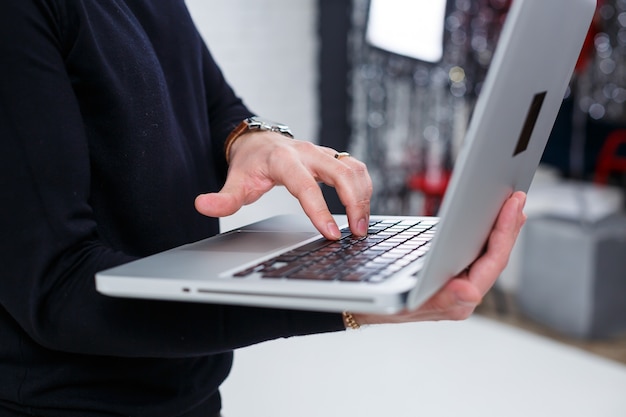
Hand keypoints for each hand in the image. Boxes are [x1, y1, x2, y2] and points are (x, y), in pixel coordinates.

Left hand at [194, 131, 372, 238]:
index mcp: (283, 159)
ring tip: (362, 226)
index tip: (331, 234)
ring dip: (364, 196)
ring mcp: (323, 153)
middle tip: (357, 233)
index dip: (320, 211)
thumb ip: (223, 197)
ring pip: (354, 168)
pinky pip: (357, 168)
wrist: (259, 139)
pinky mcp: (333, 157)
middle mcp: (308, 152)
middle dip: (354, 203)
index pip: (306, 186)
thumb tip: (202, 205)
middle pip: (341, 173)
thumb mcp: (235, 180)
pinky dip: (364, 187)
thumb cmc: (250, 162)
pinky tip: (363, 208)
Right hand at [351, 191, 526, 325]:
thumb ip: (441, 301)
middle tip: (518, 197)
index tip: (512, 206)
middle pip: (496, 257)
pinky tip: (487, 220)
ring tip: (511, 204)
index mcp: (459, 301)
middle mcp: (464, 294)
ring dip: (500, 228)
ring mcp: (459, 284)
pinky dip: (485, 234)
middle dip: (508, 226)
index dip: (504, 233)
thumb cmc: (379, 304)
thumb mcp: (403, 301)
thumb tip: (471, 293)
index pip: (491, 263)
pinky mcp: (451, 274)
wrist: (361, 306)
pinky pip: (475, 254)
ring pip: (488, 254)